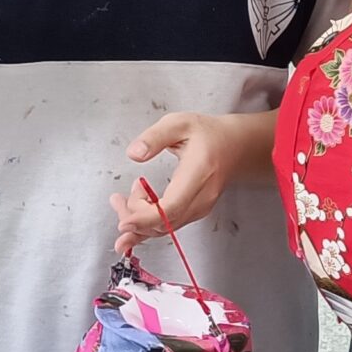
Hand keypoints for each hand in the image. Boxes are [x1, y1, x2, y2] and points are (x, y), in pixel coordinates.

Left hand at [107, 112, 267, 256]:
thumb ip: (154, 137)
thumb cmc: (207, 134)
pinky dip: (147, 223)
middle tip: (117, 198)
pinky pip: (168, 225)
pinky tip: (131, 221)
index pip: (171, 207)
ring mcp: (199, 208)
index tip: (124, 220)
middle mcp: (201, 197)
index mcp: (198, 173)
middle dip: (134, 217)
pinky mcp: (194, 212)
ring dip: (138, 220)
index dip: (145, 218)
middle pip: (164, 222)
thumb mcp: (179, 123)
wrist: (235, 147)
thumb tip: (134, 154)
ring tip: (120, 200)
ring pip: (164, 228)